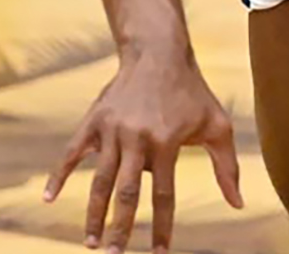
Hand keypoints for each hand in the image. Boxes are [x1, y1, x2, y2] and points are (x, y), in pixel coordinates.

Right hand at [44, 49, 243, 253]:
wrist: (158, 54)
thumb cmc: (192, 93)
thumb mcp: (217, 125)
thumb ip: (227, 167)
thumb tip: (239, 205)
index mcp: (167, 141)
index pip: (164, 194)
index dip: (161, 226)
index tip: (159, 253)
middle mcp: (137, 137)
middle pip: (126, 193)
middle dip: (120, 228)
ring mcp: (112, 129)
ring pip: (99, 180)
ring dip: (93, 214)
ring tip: (90, 242)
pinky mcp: (93, 121)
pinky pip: (71, 153)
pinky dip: (58, 176)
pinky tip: (49, 199)